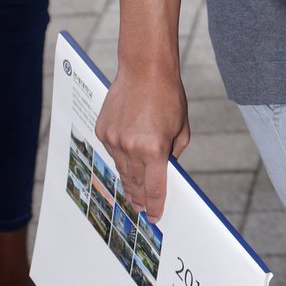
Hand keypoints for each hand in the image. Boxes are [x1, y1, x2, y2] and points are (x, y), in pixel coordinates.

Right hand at [95, 63, 189, 221]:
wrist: (144, 69)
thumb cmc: (169, 96)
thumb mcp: (182, 128)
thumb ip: (174, 153)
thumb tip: (165, 170)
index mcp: (155, 149)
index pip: (154, 188)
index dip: (155, 206)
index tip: (155, 217)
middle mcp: (131, 147)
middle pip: (135, 183)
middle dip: (139, 198)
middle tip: (141, 210)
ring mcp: (114, 139)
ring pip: (122, 170)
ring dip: (128, 182)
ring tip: (133, 194)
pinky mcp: (103, 130)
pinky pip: (113, 152)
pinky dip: (121, 158)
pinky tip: (126, 162)